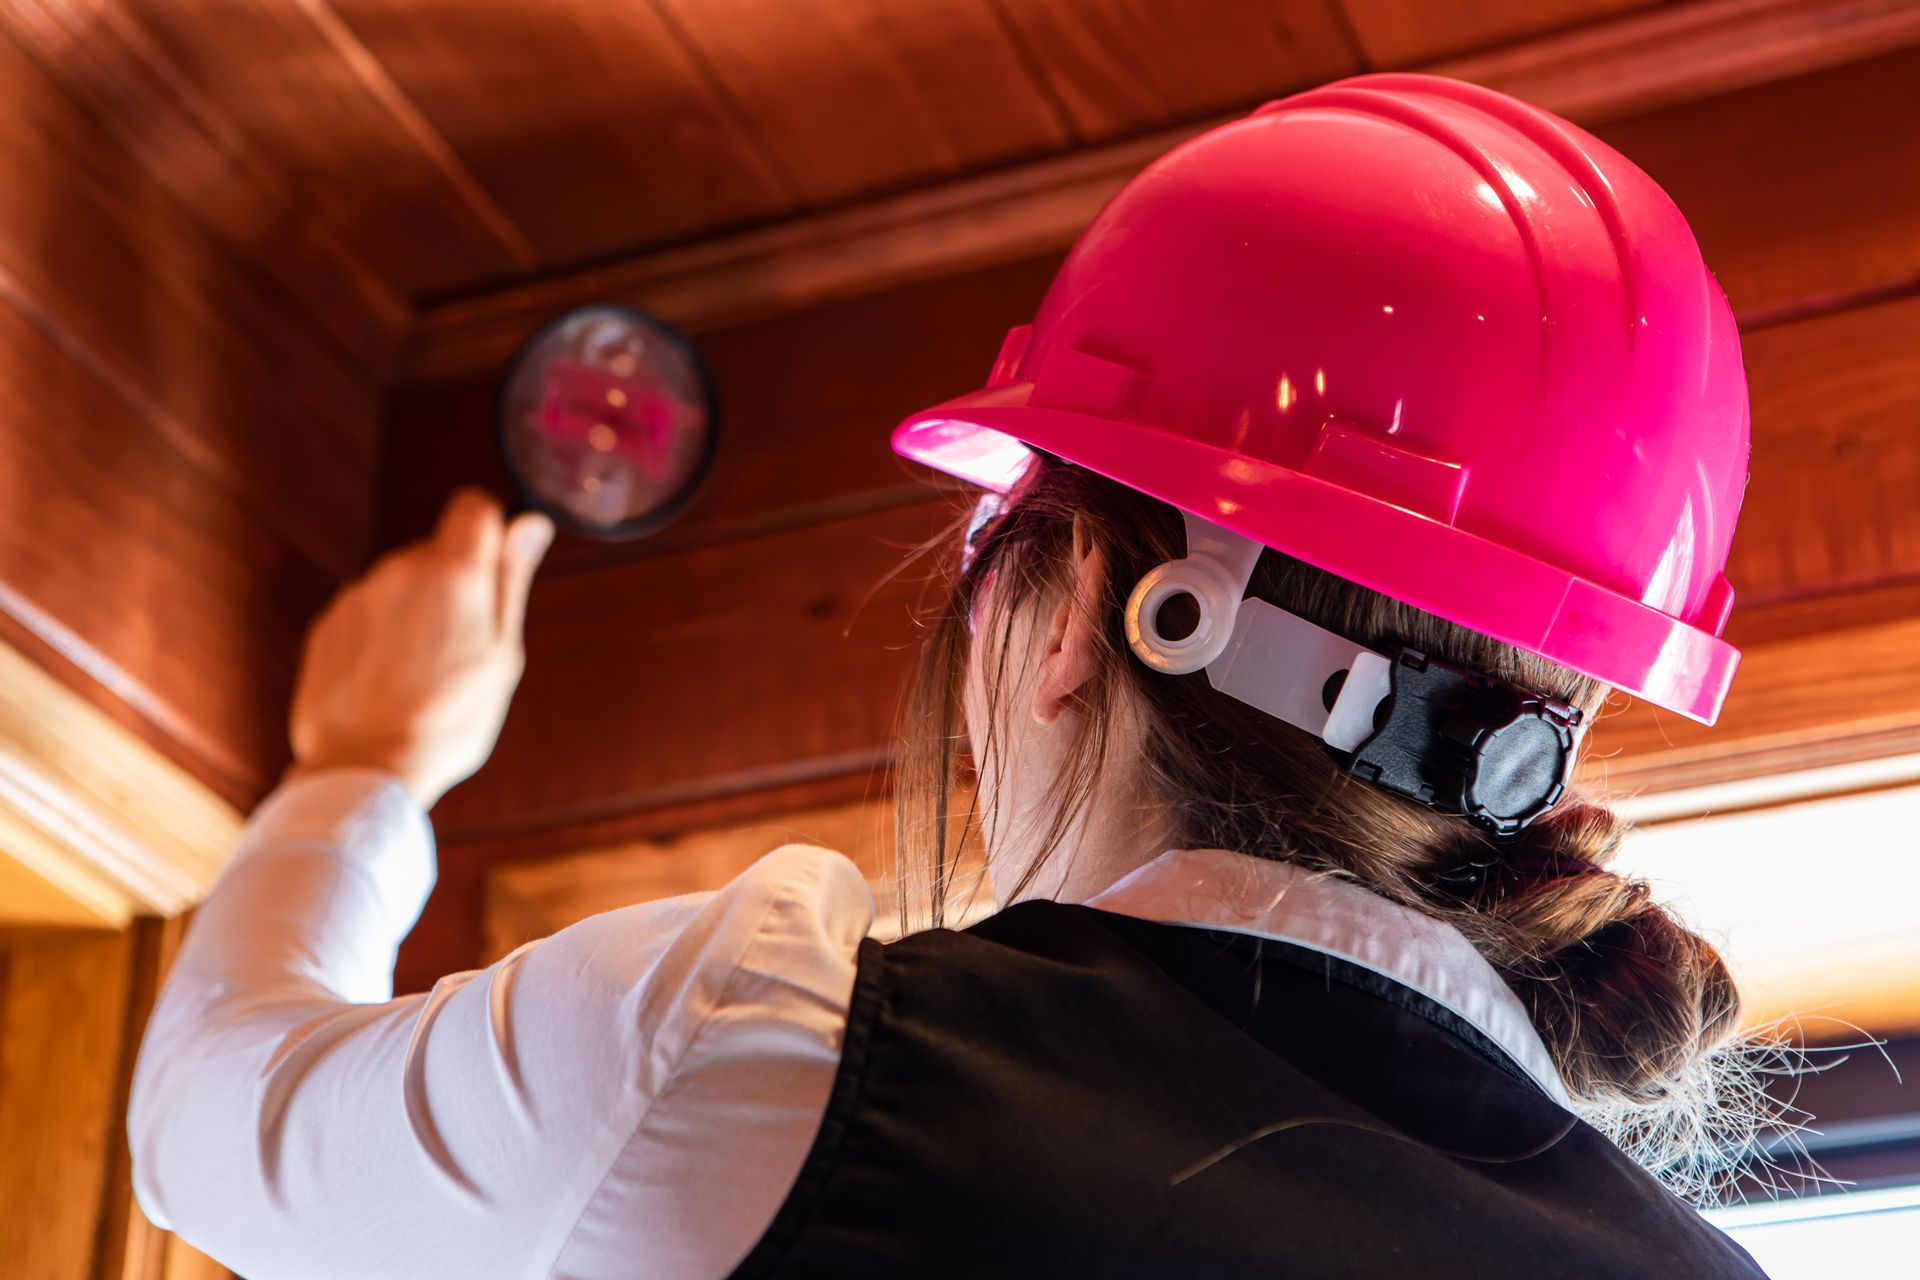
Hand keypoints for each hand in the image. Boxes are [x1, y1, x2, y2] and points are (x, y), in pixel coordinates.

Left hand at [286, 490, 553, 808]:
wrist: (363, 768)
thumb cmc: (447, 719)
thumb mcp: (502, 655)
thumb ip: (510, 581)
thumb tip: (530, 524)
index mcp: (452, 574)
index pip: (474, 507)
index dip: (490, 533)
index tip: (493, 574)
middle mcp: (399, 570)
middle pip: (437, 553)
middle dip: (453, 588)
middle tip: (461, 651)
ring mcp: (357, 596)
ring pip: (401, 585)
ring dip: (415, 614)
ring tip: (420, 675)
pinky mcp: (327, 624)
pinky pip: (368, 613)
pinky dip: (381, 637)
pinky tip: (387, 683)